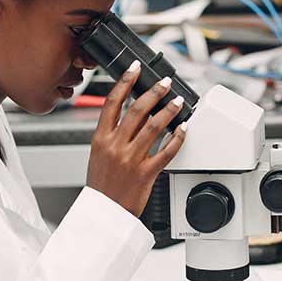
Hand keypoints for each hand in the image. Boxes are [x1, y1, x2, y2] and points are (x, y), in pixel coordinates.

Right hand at [86, 60, 186, 215]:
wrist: (104, 212)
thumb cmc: (102, 185)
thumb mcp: (98, 153)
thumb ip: (111, 133)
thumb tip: (127, 113)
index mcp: (100, 138)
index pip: (112, 102)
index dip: (125, 81)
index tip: (135, 69)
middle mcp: (115, 146)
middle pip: (137, 109)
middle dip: (154, 91)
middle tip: (165, 83)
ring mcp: (131, 159)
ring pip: (154, 126)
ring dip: (169, 110)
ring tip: (178, 101)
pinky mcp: (146, 173)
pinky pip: (166, 151)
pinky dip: (177, 137)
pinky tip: (183, 128)